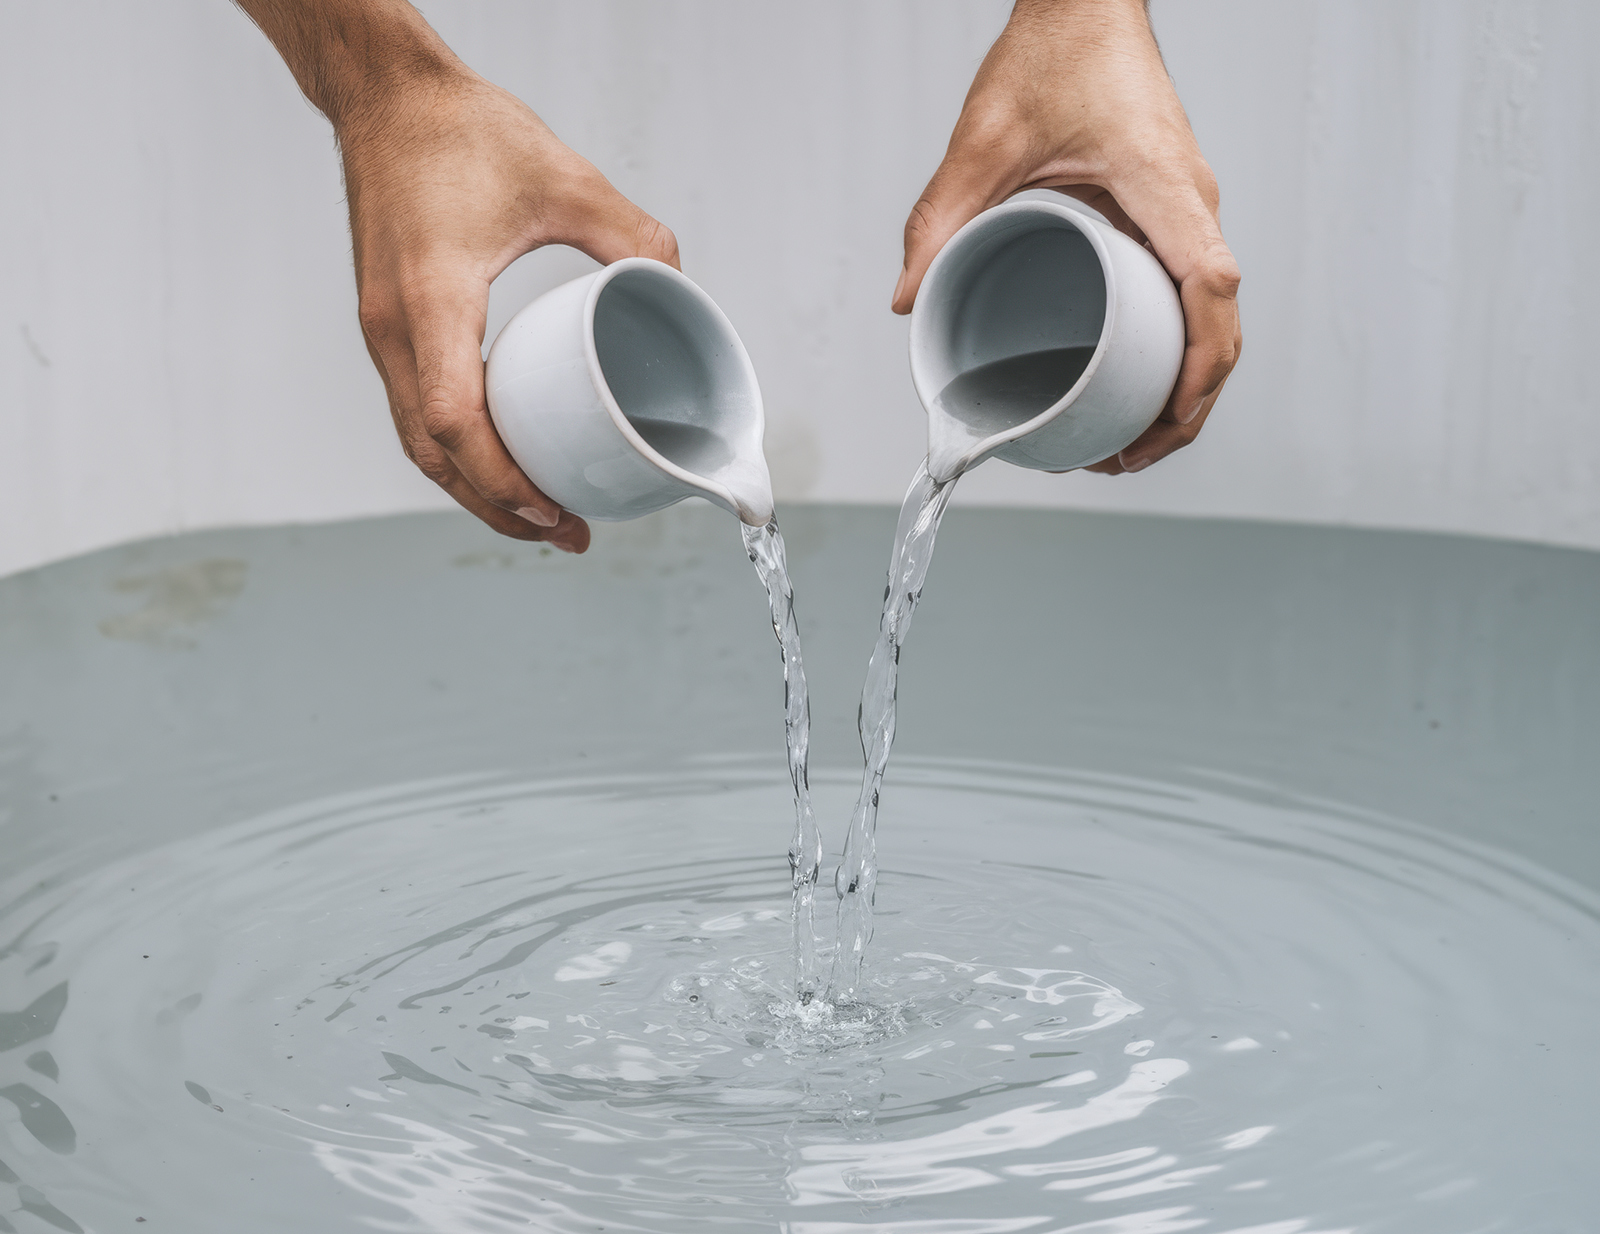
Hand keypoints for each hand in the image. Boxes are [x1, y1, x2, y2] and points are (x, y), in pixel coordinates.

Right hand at [237, 0, 679, 548]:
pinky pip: (416, 408)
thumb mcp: (567, 179)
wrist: (385, 95)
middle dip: (497, 507)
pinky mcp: (387, 323)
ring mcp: (381, 329)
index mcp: (431, 298)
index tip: (555, 511)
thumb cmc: (462, 130)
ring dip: (474, 487)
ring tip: (540, 516)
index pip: (454, 420)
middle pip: (431, 454)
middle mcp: (393, 326)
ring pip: (417, 440)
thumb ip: (634, 237)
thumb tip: (684, 291)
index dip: (501, 480)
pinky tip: (503, 460)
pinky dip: (458, 450)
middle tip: (567, 535)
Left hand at [894, 0, 1240, 474]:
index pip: (1210, 288)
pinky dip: (1179, 346)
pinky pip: (1196, 290)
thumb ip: (941, 217)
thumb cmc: (1054, 52)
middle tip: (1128, 458)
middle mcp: (1193, 201)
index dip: (1200, 365)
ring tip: (1132, 440)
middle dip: (1189, 404)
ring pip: (1216, 314)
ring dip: (1188, 383)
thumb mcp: (984, 139)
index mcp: (1163, 186)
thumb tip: (908, 301)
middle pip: (1223, 324)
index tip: (1168, 420)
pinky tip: (1137, 380)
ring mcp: (1190, 207)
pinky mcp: (1175, 208)